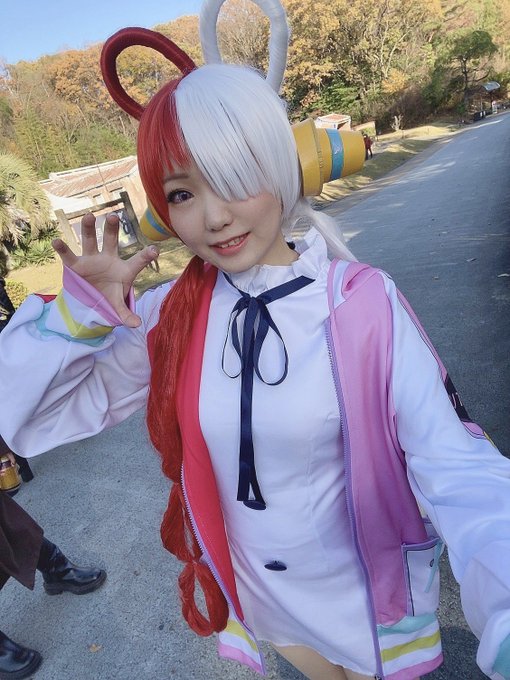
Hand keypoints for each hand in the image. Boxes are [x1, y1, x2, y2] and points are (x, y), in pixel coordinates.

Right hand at [52, 212, 158, 327]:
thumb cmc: (110, 295)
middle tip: (114, 216)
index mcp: (124, 269)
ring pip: (91, 241)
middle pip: (111, 241)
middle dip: (112, 229)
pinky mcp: (76, 265)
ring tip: (89, 216)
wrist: (94, 297)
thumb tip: (136, 325)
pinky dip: (63, 249)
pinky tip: (56, 241)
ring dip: (89, 229)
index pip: (137, 261)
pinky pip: (69, 256)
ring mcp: (92, 259)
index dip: (146, 256)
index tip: (155, 250)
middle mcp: (108, 259)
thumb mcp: (119, 305)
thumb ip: (126, 314)